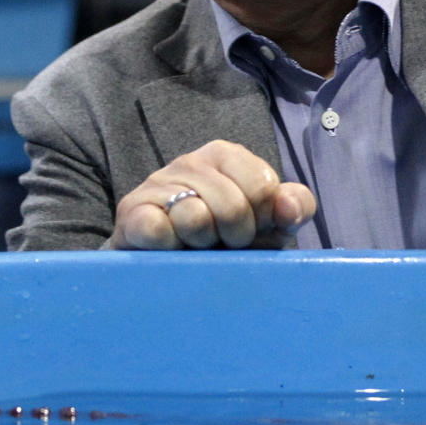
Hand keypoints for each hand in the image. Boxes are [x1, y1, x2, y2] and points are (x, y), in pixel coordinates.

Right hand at [109, 140, 316, 249]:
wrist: (170, 269)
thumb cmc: (227, 241)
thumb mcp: (271, 225)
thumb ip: (294, 208)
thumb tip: (288, 207)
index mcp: (227, 155)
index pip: (263, 187)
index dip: (263, 221)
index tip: (252, 231)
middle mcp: (190, 161)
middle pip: (232, 206)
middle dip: (235, 238)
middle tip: (222, 244)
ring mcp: (157, 183)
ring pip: (195, 218)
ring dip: (202, 245)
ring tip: (196, 247)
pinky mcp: (131, 213)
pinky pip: (157, 228)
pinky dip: (170, 247)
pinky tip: (171, 249)